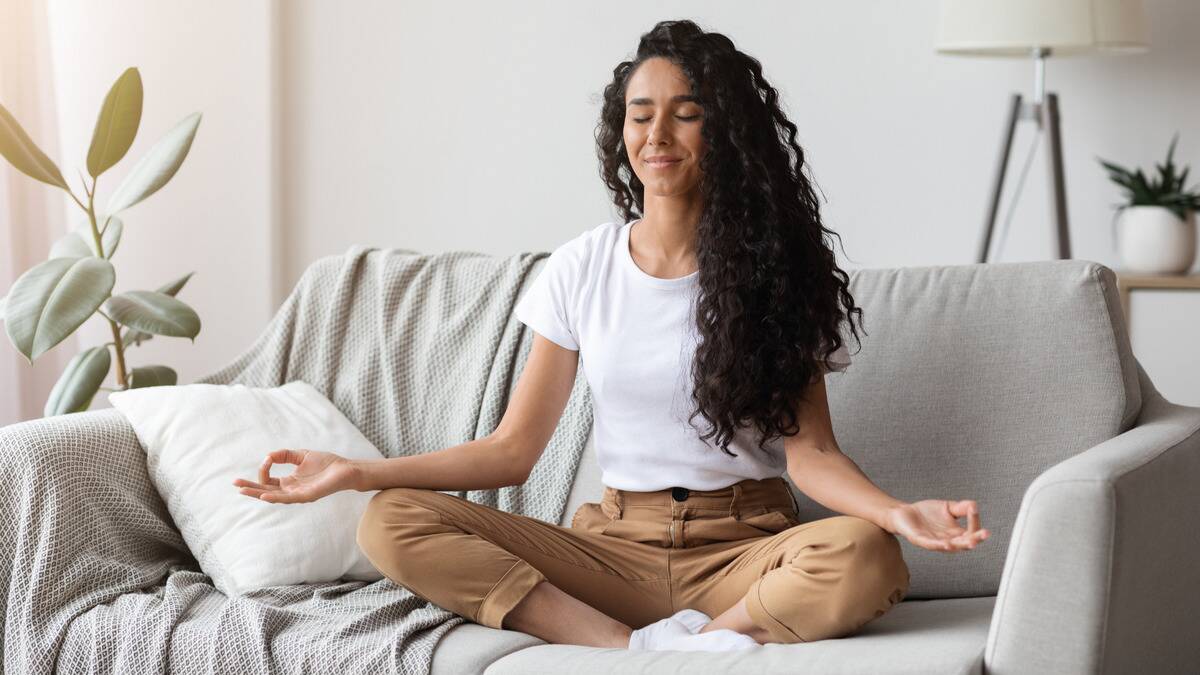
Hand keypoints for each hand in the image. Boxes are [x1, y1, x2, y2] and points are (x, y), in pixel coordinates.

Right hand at [231, 448, 357, 503]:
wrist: (346, 469)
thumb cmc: (326, 463)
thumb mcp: (301, 455)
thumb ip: (285, 455)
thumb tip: (268, 455)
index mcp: (289, 482)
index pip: (268, 480)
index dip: (264, 469)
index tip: (268, 458)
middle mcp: (291, 490)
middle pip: (266, 491)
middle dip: (250, 488)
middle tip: (235, 484)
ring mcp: (298, 495)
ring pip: (273, 496)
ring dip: (257, 493)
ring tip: (243, 490)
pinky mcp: (307, 496)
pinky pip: (288, 498)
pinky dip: (275, 497)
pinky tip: (264, 494)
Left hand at [883, 499, 989, 552]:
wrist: (904, 512)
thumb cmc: (926, 512)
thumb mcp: (948, 508)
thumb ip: (961, 507)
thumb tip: (975, 505)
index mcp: (955, 533)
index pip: (971, 532)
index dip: (974, 521)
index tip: (973, 509)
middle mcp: (948, 540)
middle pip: (964, 544)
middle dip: (975, 539)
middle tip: (984, 535)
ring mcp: (934, 542)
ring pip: (950, 547)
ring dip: (960, 545)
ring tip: (970, 542)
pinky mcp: (920, 540)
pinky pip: (931, 545)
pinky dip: (939, 545)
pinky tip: (946, 543)